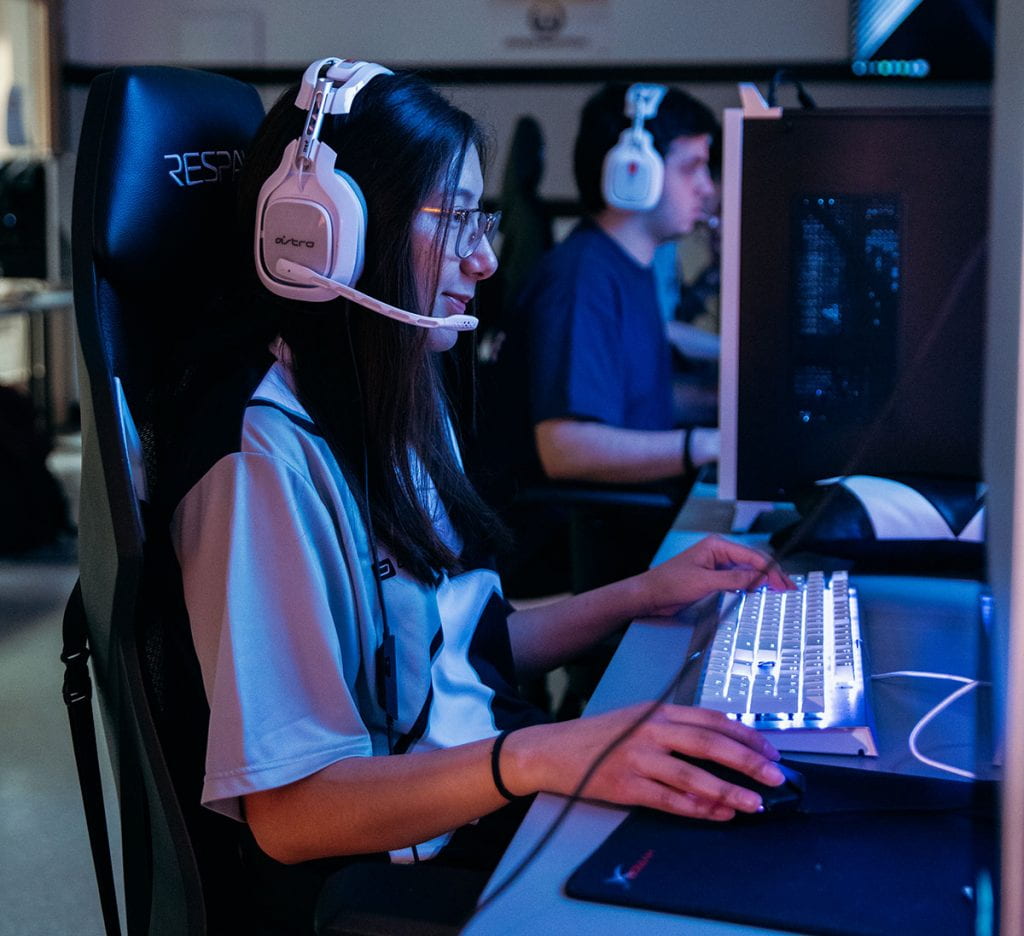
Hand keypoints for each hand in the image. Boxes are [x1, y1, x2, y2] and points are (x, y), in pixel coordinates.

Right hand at [506, 703, 784, 820]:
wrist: (554, 750)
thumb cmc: (601, 736)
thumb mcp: (639, 719)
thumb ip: (675, 728)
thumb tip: (721, 745)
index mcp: (658, 711)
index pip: (712, 720)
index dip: (745, 734)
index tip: (771, 749)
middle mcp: (651, 730)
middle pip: (709, 744)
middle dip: (747, 760)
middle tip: (775, 776)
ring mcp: (638, 758)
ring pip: (693, 775)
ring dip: (728, 790)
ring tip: (753, 804)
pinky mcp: (626, 785)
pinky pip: (669, 800)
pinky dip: (696, 808)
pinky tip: (717, 814)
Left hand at [636, 534, 792, 617]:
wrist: (650, 595)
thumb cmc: (669, 583)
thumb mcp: (704, 582)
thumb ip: (733, 580)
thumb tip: (758, 579)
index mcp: (716, 546)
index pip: (752, 556)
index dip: (771, 570)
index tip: (783, 583)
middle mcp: (718, 553)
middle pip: (753, 563)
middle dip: (771, 575)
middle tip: (788, 589)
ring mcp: (717, 566)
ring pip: (748, 572)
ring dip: (763, 582)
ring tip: (780, 593)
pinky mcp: (714, 578)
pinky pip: (738, 581)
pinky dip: (751, 587)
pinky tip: (760, 595)